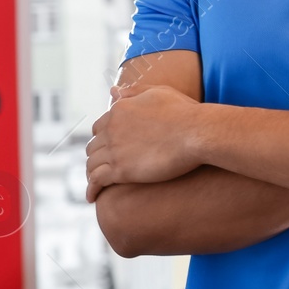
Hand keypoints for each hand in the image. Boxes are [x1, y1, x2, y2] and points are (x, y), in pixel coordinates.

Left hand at [86, 84, 204, 199]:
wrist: (197, 132)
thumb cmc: (185, 112)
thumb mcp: (159, 93)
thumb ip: (134, 92)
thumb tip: (113, 91)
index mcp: (119, 110)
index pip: (99, 127)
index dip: (103, 138)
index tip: (109, 148)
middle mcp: (112, 129)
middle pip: (93, 146)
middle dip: (97, 156)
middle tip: (103, 168)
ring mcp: (115, 150)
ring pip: (92, 164)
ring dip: (93, 173)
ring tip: (97, 185)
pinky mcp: (121, 170)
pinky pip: (97, 181)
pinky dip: (92, 189)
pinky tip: (92, 198)